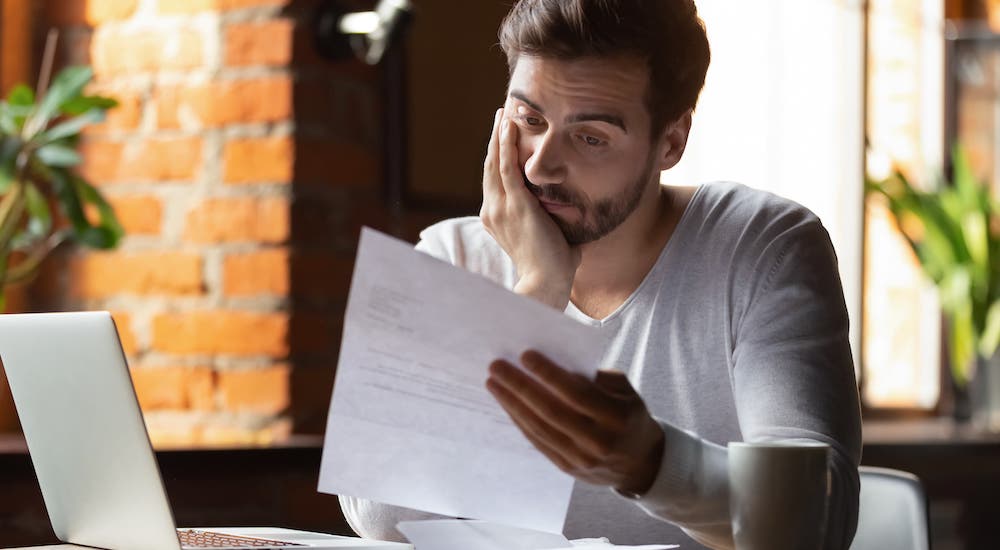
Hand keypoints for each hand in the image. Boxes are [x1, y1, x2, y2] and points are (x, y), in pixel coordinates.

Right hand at [480, 108, 579, 309]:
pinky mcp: (515, 204)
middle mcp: (493, 210)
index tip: (504, 138)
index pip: (495, 180)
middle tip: (500, 116)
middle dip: (496, 139)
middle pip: (490, 166)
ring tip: (503, 113)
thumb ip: (556, 223)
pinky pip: (507, 167)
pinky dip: (506, 144)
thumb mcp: (551, 237)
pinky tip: (508, 125)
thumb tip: (575, 215)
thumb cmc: (553, 268)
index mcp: (497, 219)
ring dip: (499, 135)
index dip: (498, 157)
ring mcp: (501, 207)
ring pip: (495, 162)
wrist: (546, 284)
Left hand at [486, 350, 665, 495]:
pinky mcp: (567, 467)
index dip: (549, 374)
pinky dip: (519, 421)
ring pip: (539, 428)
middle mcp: (598, 441)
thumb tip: (555, 361)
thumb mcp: (625, 391)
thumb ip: (596, 377)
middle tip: (497, 366)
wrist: (640, 463)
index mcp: (617, 417)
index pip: (577, 394)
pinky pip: (538, 441)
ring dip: (512, 403)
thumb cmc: (628, 415)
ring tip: (493, 382)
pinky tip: (506, 403)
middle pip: (551, 411)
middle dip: (520, 386)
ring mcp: (581, 459)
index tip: (525, 355)